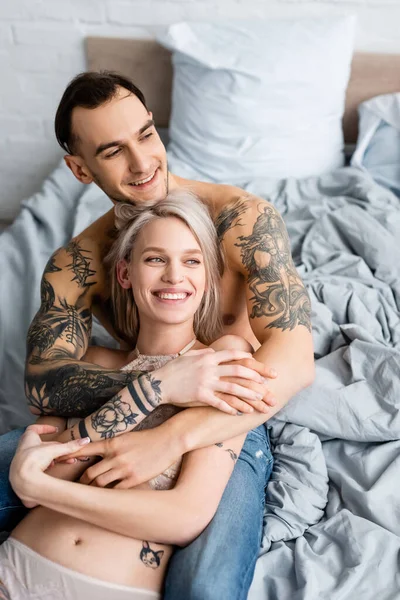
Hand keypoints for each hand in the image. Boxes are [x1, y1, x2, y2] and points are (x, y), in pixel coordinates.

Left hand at [9, 424, 89, 507]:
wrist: (21, 479)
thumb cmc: (33, 460)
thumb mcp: (54, 450)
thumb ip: (70, 446)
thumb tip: (86, 440)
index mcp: (28, 438)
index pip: (35, 428)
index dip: (45, 428)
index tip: (55, 429)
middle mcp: (24, 448)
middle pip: (43, 445)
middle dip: (56, 448)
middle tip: (67, 450)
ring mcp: (23, 460)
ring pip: (41, 456)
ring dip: (53, 458)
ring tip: (63, 461)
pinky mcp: (25, 471)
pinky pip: (37, 465)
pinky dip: (46, 465)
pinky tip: (52, 469)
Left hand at [70, 425, 178, 488]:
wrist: (168, 440)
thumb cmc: (147, 438)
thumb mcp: (125, 437)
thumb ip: (110, 446)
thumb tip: (95, 454)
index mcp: (112, 443)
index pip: (85, 450)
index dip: (71, 456)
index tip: (60, 461)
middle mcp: (115, 456)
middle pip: (89, 474)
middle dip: (81, 482)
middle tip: (76, 488)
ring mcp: (124, 469)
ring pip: (100, 484)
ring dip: (93, 490)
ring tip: (88, 496)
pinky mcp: (134, 480)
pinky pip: (115, 491)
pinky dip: (109, 495)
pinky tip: (106, 498)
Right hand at [158, 348, 276, 414]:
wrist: (159, 383)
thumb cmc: (173, 370)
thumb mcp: (189, 357)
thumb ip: (203, 353)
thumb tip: (213, 351)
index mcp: (208, 357)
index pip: (232, 355)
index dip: (247, 359)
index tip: (259, 364)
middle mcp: (209, 368)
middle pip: (238, 371)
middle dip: (255, 377)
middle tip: (267, 383)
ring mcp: (206, 382)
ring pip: (233, 388)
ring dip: (248, 394)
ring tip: (259, 399)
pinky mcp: (201, 396)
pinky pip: (220, 403)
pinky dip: (231, 408)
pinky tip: (240, 413)